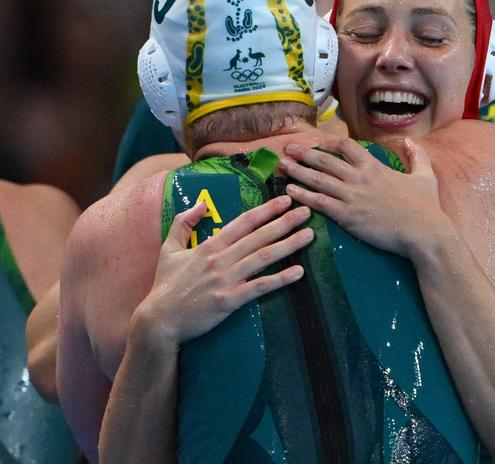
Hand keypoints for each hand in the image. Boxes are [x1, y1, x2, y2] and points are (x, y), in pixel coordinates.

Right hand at [134, 196, 311, 345]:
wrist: (158, 321)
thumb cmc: (165, 285)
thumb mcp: (168, 249)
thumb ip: (183, 223)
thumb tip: (201, 203)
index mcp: (208, 246)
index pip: (243, 222)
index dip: (266, 210)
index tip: (285, 200)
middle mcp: (220, 259)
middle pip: (258, 236)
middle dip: (285, 222)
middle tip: (307, 212)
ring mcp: (225, 279)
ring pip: (263, 257)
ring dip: (289, 245)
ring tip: (309, 235)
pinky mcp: (229, 300)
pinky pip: (259, 287)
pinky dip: (280, 279)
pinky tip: (299, 272)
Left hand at [278, 137, 452, 260]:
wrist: (423, 231)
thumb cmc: (426, 206)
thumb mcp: (425, 176)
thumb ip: (418, 156)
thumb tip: (410, 141)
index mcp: (375, 166)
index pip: (346, 146)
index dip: (329, 143)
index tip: (317, 143)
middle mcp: (360, 178)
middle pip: (325, 161)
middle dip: (304, 154)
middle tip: (287, 149)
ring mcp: (352, 197)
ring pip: (318, 180)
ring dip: (297, 172)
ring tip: (281, 166)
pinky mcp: (348, 216)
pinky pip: (320, 203)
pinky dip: (303, 196)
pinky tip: (289, 192)